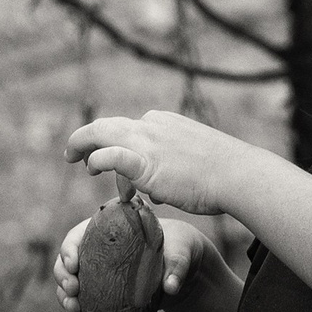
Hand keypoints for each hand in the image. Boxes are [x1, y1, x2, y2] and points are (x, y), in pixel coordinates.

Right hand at [53, 211, 217, 311]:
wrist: (183, 267)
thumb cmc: (178, 248)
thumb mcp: (180, 251)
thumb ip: (176, 266)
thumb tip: (170, 287)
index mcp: (107, 231)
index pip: (77, 236)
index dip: (69, 249)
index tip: (74, 264)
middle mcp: (96, 251)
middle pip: (67, 261)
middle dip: (63, 276)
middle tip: (73, 290)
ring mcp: (97, 273)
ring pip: (69, 282)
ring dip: (65, 296)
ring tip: (73, 309)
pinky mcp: (102, 292)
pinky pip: (81, 300)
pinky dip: (74, 311)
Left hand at [64, 110, 271, 216]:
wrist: (239, 176)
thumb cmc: (222, 176)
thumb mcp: (192, 163)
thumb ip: (169, 170)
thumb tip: (154, 189)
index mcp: (163, 122)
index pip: (128, 131)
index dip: (115, 149)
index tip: (113, 170)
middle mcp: (151, 126)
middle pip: (108, 126)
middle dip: (88, 138)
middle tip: (74, 155)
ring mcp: (147, 142)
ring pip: (101, 134)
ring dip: (82, 145)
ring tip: (73, 158)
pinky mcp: (146, 163)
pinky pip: (111, 156)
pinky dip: (97, 158)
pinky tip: (90, 166)